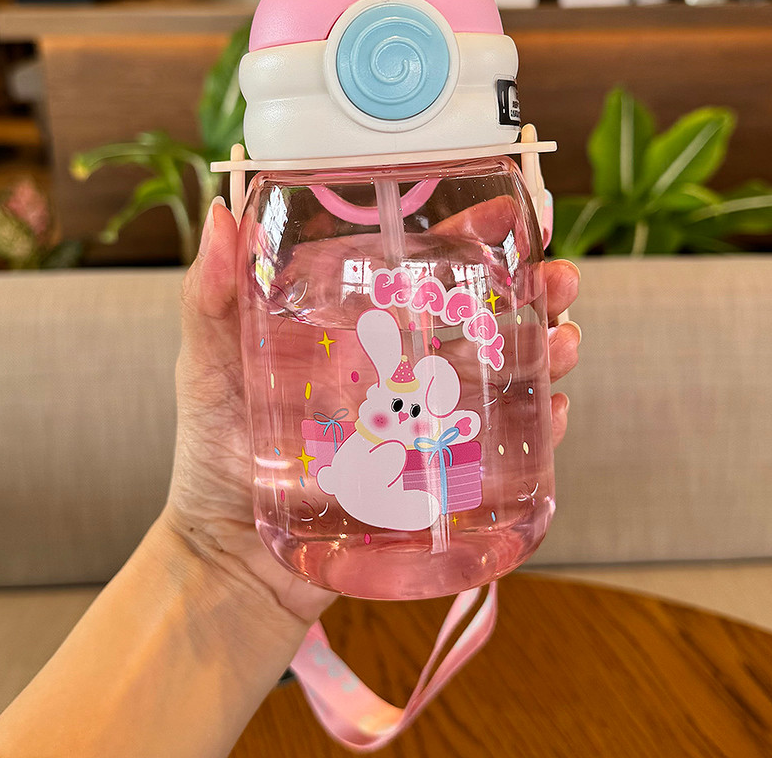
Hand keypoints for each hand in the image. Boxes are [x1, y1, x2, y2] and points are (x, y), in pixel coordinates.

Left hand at [164, 196, 580, 626]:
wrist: (231, 558)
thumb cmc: (214, 452)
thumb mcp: (205, 364)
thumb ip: (210, 296)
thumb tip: (220, 215)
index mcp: (355, 327)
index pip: (420, 268)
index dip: (470, 238)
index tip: (510, 214)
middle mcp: (398, 365)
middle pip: (480, 314)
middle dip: (533, 290)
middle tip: (562, 280)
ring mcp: (422, 419)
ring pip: (502, 372)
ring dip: (547, 351)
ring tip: (565, 342)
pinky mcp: (436, 473)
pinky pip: (499, 444)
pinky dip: (537, 426)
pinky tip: (555, 411)